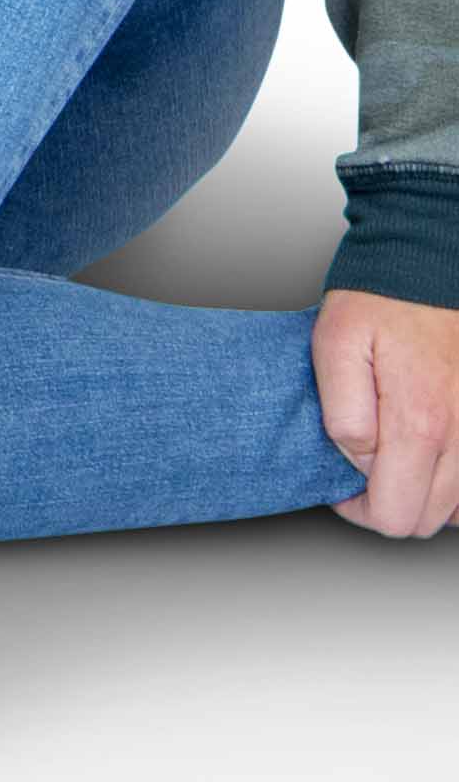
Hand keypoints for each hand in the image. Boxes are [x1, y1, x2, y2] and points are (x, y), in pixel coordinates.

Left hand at [316, 287, 458, 533]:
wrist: (432, 263)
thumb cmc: (381, 301)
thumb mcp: (334, 346)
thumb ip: (343, 413)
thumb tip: (360, 460)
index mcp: (419, 422)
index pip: (395, 514)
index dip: (361, 510)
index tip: (343, 489)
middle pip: (429, 518)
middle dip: (392, 504)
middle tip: (367, 471)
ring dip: (426, 494)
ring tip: (397, 458)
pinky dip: (456, 481)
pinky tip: (431, 454)